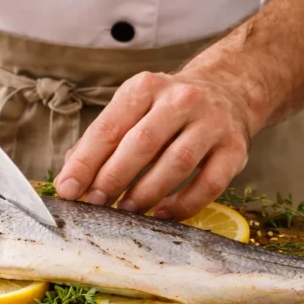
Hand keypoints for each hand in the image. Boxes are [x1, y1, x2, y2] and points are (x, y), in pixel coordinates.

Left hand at [54, 70, 254, 219]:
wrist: (227, 91)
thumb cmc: (166, 109)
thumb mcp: (132, 109)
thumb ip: (102, 140)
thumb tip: (69, 177)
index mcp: (145, 88)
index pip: (109, 127)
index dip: (86, 161)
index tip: (68, 189)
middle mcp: (181, 100)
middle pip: (141, 143)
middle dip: (113, 178)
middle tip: (95, 204)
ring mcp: (211, 123)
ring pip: (176, 163)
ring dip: (146, 193)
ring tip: (126, 211)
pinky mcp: (235, 148)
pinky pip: (209, 184)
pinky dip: (184, 204)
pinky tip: (162, 215)